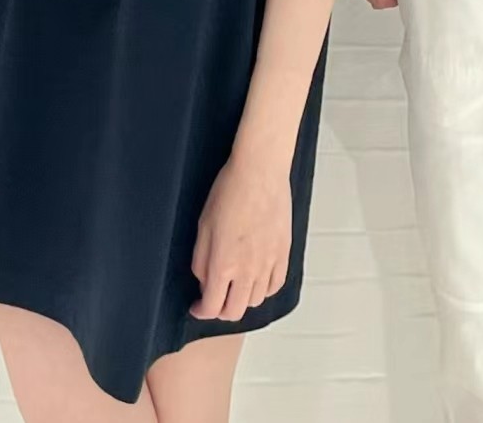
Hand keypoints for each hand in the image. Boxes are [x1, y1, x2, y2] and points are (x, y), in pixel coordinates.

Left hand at [189, 155, 291, 321]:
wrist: (260, 171)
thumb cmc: (230, 191)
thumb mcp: (203, 226)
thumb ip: (201, 260)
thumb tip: (204, 281)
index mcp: (223, 265)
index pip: (212, 307)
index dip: (200, 311)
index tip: (198, 305)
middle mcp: (248, 270)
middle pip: (235, 311)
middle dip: (220, 310)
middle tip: (215, 297)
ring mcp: (269, 263)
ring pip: (256, 301)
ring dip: (243, 299)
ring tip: (236, 284)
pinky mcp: (284, 252)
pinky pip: (276, 285)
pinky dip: (265, 289)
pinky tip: (257, 279)